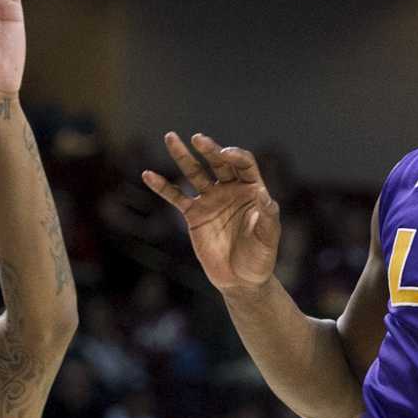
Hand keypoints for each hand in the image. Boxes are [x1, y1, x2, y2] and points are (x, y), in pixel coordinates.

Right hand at [143, 133, 280, 292]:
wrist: (241, 280)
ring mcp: (210, 200)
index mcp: (251, 189)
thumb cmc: (260, 258)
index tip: (225, 155)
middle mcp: (230, 189)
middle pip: (217, 162)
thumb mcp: (269, 238)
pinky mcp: (194, 215)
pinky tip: (148, 175)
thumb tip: (266, 196)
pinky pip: (176, 197)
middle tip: (197, 139)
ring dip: (182, 155)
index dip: (235, 156)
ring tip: (170, 137)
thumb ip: (268, 216)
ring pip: (194, 172)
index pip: (244, 164)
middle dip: (208, 149)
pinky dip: (162, 186)